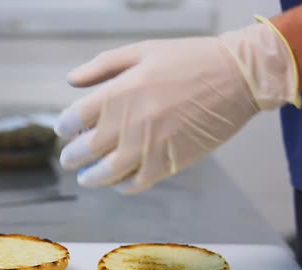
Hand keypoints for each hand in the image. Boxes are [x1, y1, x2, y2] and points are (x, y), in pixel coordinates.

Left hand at [54, 17, 300, 193]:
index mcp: (118, 93)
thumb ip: (102, 66)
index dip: (64, 126)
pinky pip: (137, 183)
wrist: (237, 77)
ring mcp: (148, 147)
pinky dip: (122, 186)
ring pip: (107, 174)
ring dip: (91, 177)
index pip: (74, 118)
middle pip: (85, 150)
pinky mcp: (170, 163)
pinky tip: (119, 183)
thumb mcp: (142, 51)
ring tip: (86, 177)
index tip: (65, 129)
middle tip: (69, 159)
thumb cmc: (189, 60)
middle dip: (72, 157)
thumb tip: (71, 81)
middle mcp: (128, 124)